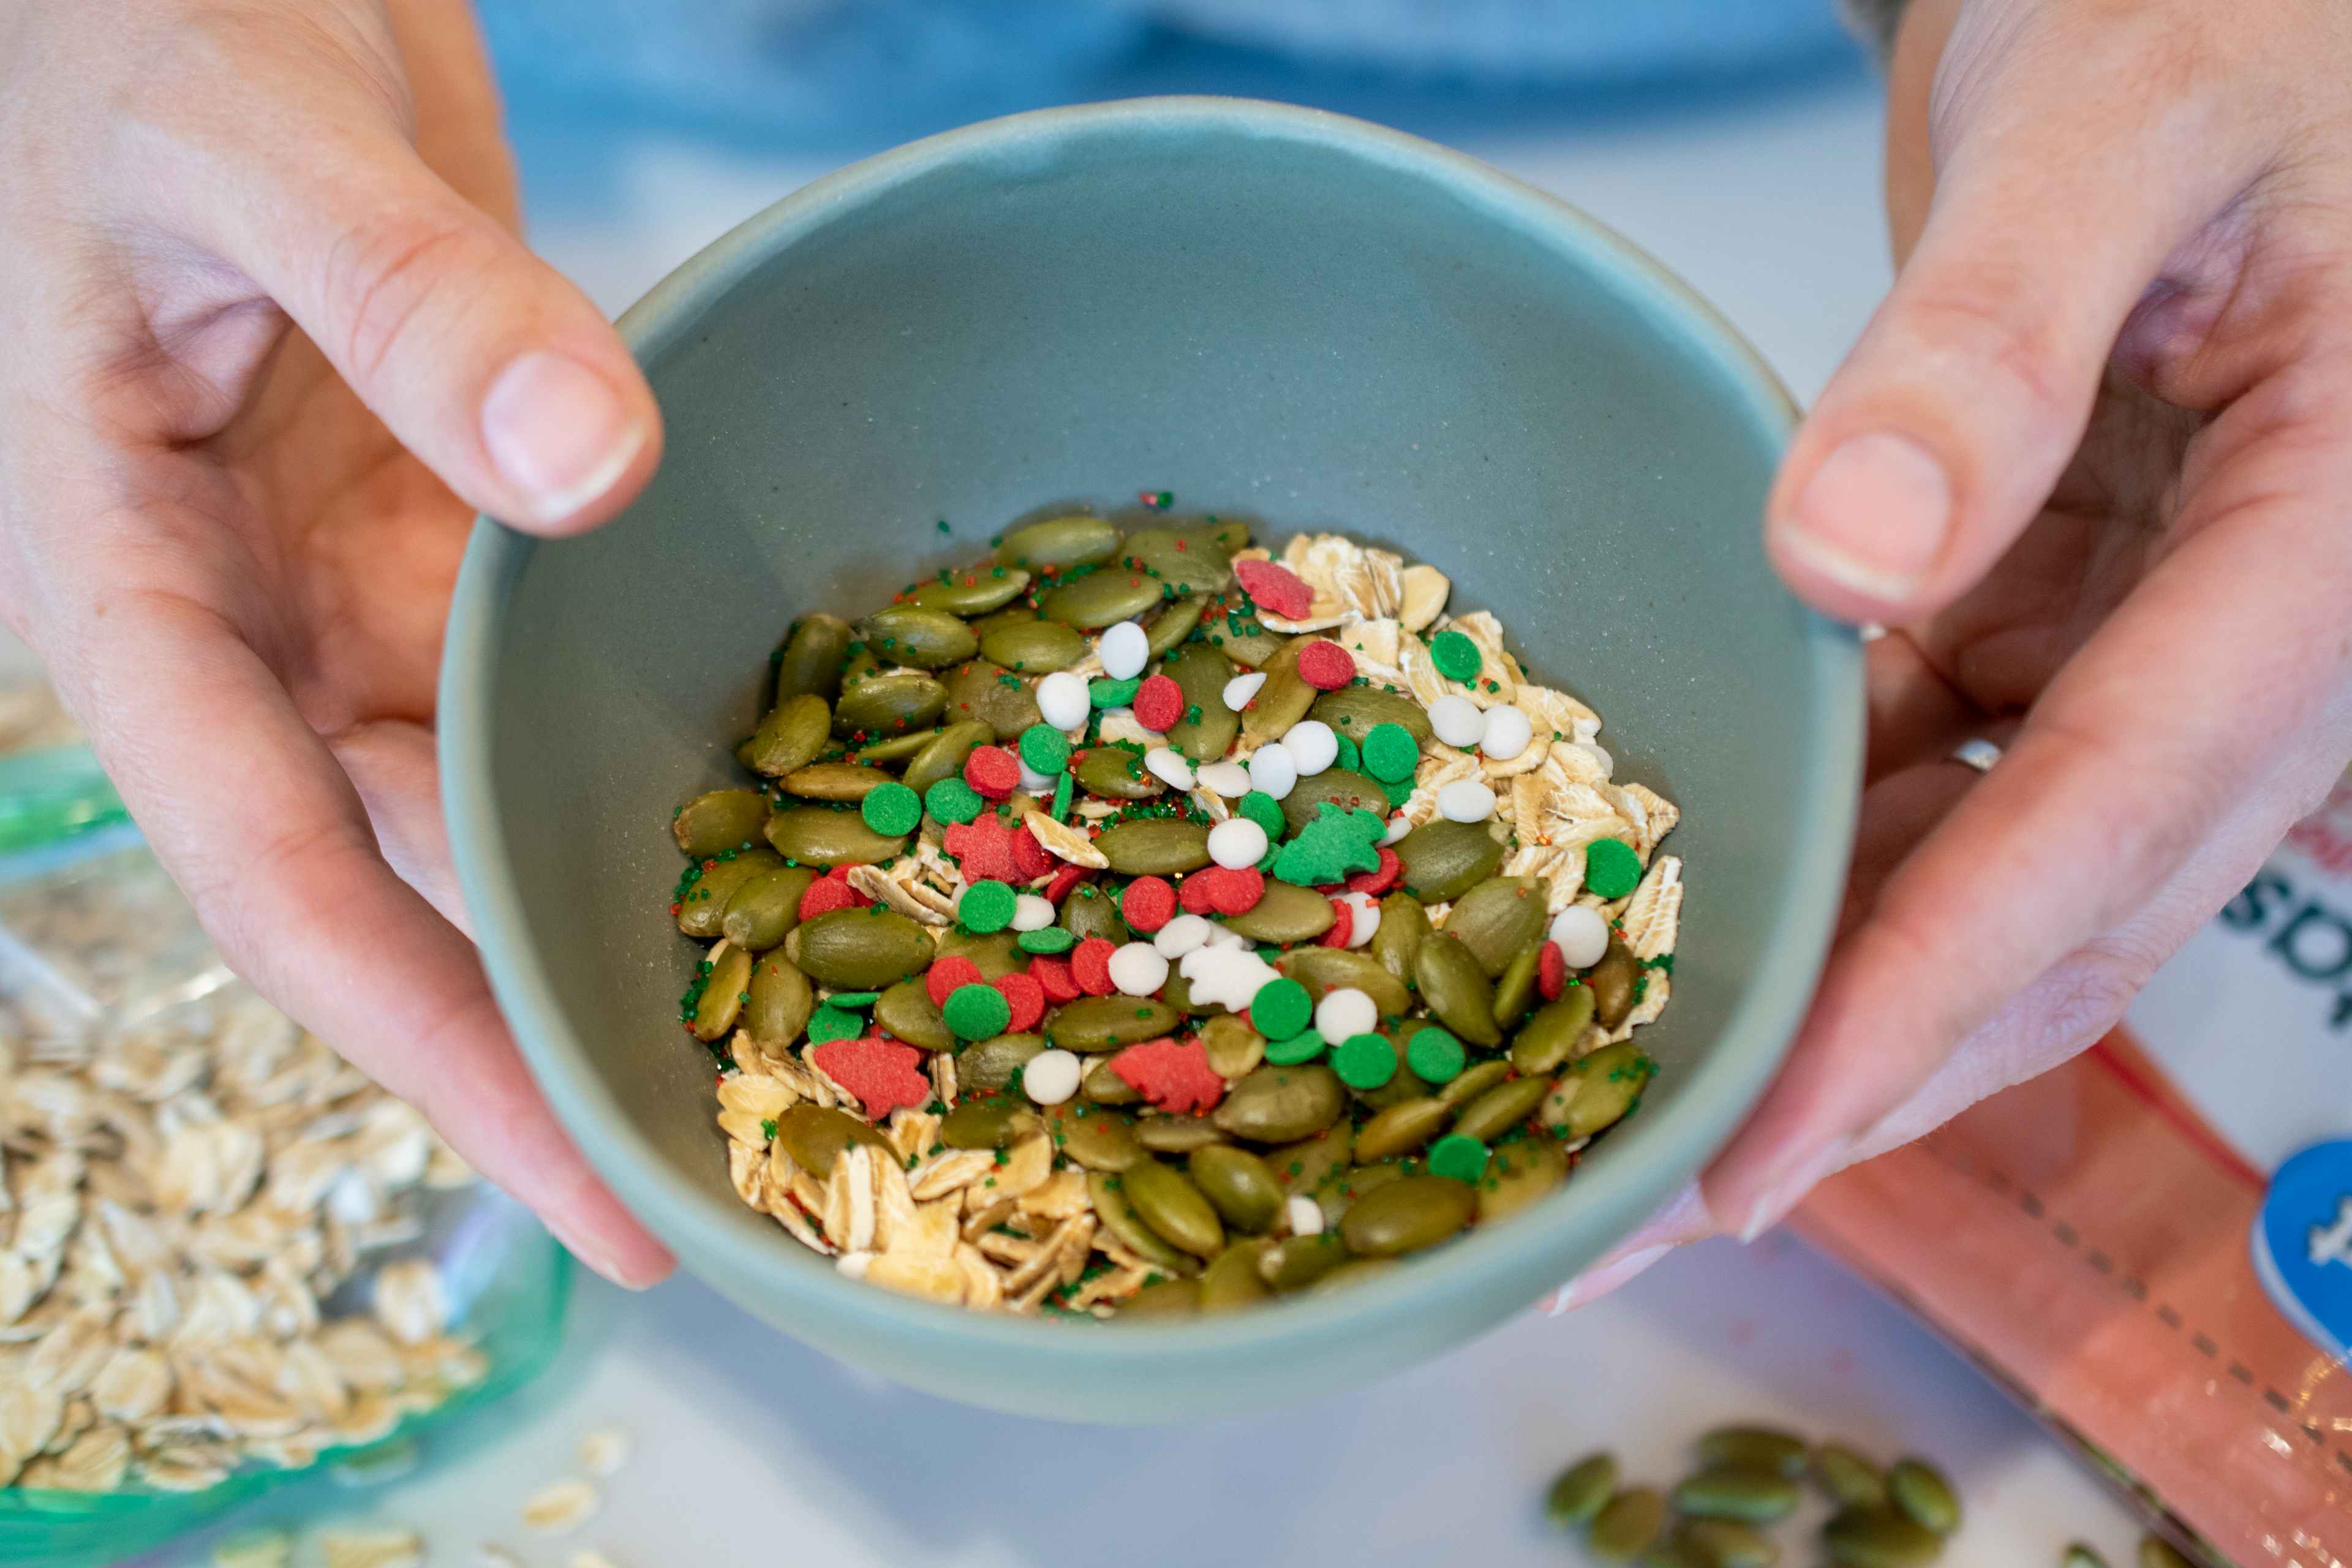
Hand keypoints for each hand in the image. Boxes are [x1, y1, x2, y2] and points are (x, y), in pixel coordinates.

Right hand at [0, 0, 670, 1284]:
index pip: (285, 878)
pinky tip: (789, 803)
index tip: (597, 1196)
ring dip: (617, 889)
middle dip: (558, 1019)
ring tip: (803, 1026)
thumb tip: (580, 467)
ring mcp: (357, 572)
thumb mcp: (241, 141)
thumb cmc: (118, 17)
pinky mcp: (453, 508)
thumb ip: (406, 299)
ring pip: (490, 783)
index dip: (437, 1053)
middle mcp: (249, 621)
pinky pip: (553, 657)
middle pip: (411, 875)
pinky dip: (651, 728)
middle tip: (750, 1154)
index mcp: (130, 589)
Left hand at [1556, 0, 2351, 1305]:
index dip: (1924, 1005)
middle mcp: (2266, 643)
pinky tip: (1700, 888)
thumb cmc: (2230, 13)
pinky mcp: (2074, 613)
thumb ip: (1994, 342)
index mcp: (2334, 550)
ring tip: (1640, 1082)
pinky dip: (1836, 838)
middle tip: (1639, 1201)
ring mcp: (2168, 642)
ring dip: (1833, 982)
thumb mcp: (2118, 130)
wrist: (2231, 2)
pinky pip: (1958, 769)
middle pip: (2055, 910)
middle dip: (1855, 1069)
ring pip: (2000, 870)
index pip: (2111, 824)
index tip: (1758, 1153)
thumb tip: (1843, 552)